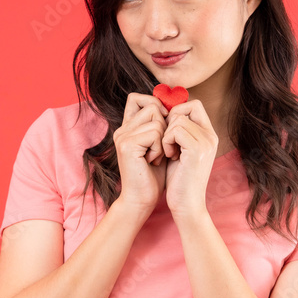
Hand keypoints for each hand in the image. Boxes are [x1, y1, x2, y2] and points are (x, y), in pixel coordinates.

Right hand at [112, 92, 168, 215]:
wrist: (142, 199)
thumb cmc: (154, 176)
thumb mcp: (159, 145)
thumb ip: (161, 125)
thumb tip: (175, 104)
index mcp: (127, 128)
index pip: (137, 98)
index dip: (156, 104)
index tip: (165, 124)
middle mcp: (122, 129)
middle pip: (152, 105)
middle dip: (165, 127)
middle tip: (161, 149)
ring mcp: (122, 136)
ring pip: (156, 119)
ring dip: (163, 140)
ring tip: (156, 157)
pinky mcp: (127, 144)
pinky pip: (155, 133)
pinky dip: (160, 148)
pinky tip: (153, 161)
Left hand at [161, 98, 218, 219]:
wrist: (186, 205)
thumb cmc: (179, 180)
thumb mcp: (179, 151)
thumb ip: (177, 132)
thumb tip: (164, 110)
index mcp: (208, 135)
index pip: (194, 104)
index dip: (176, 111)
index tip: (167, 131)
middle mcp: (211, 135)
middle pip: (186, 107)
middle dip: (169, 121)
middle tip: (166, 142)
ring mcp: (206, 141)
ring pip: (178, 118)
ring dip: (166, 134)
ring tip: (167, 152)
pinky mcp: (197, 149)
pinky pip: (175, 130)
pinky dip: (166, 141)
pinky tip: (168, 156)